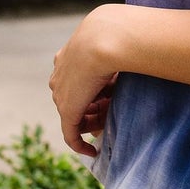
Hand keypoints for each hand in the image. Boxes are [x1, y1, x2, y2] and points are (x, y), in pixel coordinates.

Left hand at [49, 5, 125, 158]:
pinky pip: (70, 134)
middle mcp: (59, 75)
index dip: (93, 91)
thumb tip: (130, 62)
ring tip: (110, 121)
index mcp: (66, 56)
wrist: (106, 37)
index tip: (110, 94)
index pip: (76, 80)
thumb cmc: (117, 36)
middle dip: (92, 107)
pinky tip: (92, 152)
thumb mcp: (115, 45)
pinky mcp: (67, 110)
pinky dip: (79, 145)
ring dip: (91, 121)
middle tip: (112, 110)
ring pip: (75, 115)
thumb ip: (117, 56)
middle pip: (74, 98)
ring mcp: (61, 93)